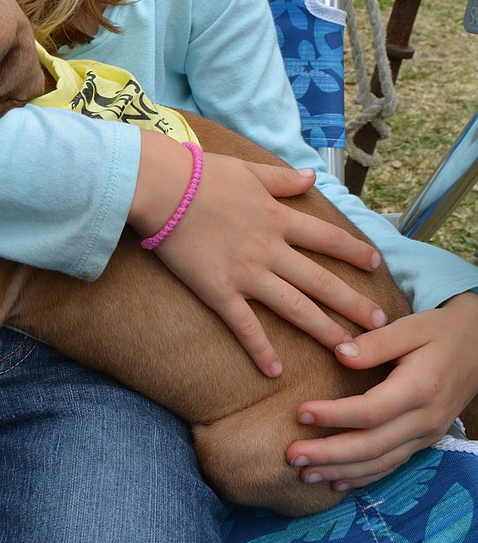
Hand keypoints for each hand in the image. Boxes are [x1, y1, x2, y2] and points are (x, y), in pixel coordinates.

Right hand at [130, 137, 385, 377]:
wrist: (163, 188)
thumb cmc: (202, 174)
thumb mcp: (249, 170)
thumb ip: (282, 179)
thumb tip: (310, 177)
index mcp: (278, 218)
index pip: (327, 238)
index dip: (354, 252)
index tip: (376, 264)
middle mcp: (270, 249)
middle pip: (321, 281)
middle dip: (354, 303)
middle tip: (380, 324)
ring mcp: (247, 273)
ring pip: (295, 307)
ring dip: (324, 330)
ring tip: (349, 350)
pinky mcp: (219, 291)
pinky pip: (245, 326)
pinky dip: (261, 350)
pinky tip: (275, 372)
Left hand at [287, 291, 477, 491]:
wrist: (477, 349)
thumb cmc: (438, 333)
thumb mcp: (410, 327)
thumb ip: (376, 342)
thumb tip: (340, 353)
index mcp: (420, 388)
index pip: (372, 411)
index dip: (335, 416)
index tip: (300, 413)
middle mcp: (425, 419)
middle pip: (373, 445)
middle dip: (330, 454)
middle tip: (292, 456)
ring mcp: (427, 435)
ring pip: (381, 462)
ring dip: (341, 471)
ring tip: (304, 474)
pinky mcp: (424, 441)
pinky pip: (392, 465)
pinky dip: (364, 477)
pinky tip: (337, 482)